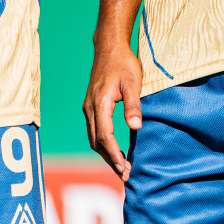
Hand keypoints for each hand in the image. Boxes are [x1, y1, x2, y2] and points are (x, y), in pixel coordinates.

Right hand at [84, 45, 142, 181]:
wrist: (109, 48)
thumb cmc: (124, 64)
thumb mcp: (133, 82)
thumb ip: (134, 105)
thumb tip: (135, 127)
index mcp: (99, 105)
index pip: (105, 137)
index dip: (114, 155)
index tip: (124, 169)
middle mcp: (90, 109)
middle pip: (97, 143)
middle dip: (110, 160)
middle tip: (125, 174)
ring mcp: (88, 108)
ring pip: (93, 139)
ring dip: (106, 154)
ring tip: (121, 167)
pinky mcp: (91, 107)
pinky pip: (94, 131)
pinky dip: (103, 144)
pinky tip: (113, 150)